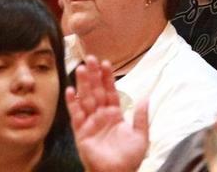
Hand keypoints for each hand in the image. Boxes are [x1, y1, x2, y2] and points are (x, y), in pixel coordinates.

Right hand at [67, 55, 148, 171]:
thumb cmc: (129, 159)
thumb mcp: (141, 136)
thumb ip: (141, 117)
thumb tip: (146, 97)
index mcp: (114, 115)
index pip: (110, 92)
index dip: (108, 78)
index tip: (106, 63)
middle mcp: (101, 116)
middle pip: (96, 91)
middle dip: (93, 75)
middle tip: (90, 58)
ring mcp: (90, 123)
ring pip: (86, 99)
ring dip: (83, 84)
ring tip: (81, 69)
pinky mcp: (82, 133)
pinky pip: (76, 116)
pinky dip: (73, 104)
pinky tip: (70, 91)